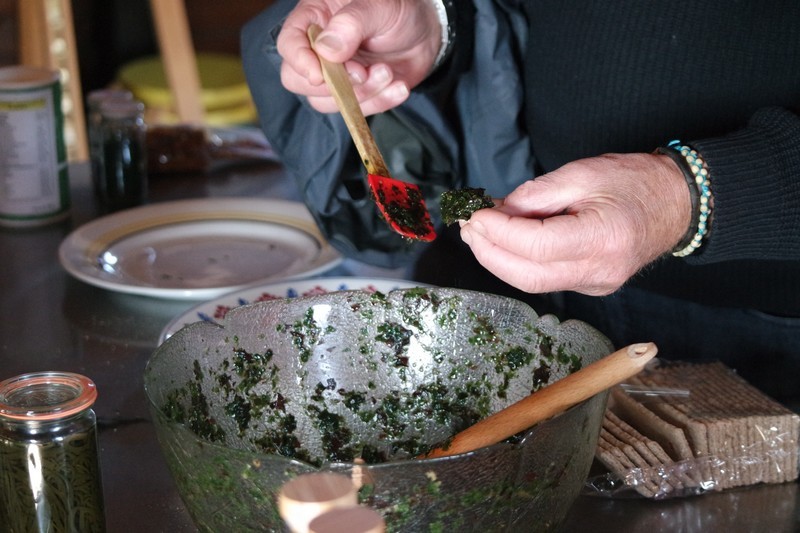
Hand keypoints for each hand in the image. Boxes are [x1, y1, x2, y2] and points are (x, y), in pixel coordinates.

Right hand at [276, 0, 441, 114]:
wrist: (427, 30)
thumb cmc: (398, 8)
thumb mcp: (378, 5)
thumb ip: (351, 23)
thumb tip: (326, 50)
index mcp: (315, 19)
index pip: (289, 44)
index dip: (299, 61)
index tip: (319, 74)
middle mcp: (319, 50)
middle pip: (297, 80)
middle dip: (332, 84)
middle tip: (362, 72)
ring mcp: (336, 76)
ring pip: (327, 101)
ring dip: (361, 94)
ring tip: (387, 72)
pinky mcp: (356, 94)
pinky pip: (356, 111)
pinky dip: (380, 102)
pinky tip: (399, 86)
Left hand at [459, 153, 692, 295]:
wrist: (677, 204)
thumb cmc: (636, 181)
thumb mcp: (583, 173)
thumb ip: (536, 195)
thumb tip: (497, 210)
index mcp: (603, 239)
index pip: (536, 247)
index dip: (498, 232)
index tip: (474, 213)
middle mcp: (599, 271)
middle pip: (528, 276)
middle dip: (489, 252)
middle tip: (467, 226)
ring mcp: (596, 284)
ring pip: (533, 282)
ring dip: (498, 259)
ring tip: (478, 232)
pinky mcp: (591, 286)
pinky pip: (545, 279)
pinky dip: (519, 261)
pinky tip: (505, 241)